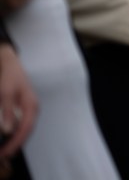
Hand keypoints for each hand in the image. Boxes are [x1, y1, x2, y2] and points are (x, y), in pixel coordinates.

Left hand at [0, 44, 36, 158]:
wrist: (11, 65)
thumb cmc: (9, 78)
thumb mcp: (6, 93)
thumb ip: (8, 112)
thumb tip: (7, 131)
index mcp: (31, 106)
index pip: (25, 129)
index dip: (16, 143)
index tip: (5, 153)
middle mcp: (33, 110)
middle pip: (26, 132)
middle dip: (15, 145)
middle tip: (3, 156)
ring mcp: (29, 110)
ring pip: (24, 130)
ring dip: (15, 141)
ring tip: (4, 151)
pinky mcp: (23, 110)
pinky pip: (20, 125)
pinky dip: (14, 134)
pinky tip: (7, 139)